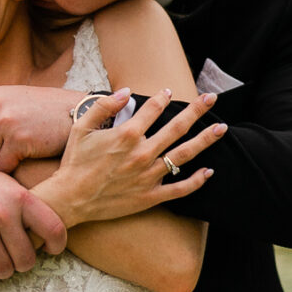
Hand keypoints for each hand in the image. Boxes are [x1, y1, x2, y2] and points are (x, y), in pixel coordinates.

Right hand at [0, 155, 67, 285]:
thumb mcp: (9, 185)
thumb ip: (29, 206)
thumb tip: (53, 234)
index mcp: (20, 197)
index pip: (53, 229)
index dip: (57, 245)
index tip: (52, 249)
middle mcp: (2, 213)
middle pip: (26, 259)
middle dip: (24, 263)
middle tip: (19, 258)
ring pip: (4, 270)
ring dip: (5, 271)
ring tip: (2, 262)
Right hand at [43, 91, 222, 226]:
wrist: (69, 199)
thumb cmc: (74, 163)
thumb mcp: (81, 127)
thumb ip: (103, 105)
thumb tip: (125, 91)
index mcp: (127, 135)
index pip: (153, 109)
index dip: (162, 98)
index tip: (167, 92)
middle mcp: (142, 153)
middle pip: (177, 127)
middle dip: (197, 110)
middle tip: (212, 98)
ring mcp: (149, 176)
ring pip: (184, 155)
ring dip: (205, 140)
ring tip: (221, 129)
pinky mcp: (150, 196)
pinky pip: (179, 189)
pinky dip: (196, 181)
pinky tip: (209, 171)